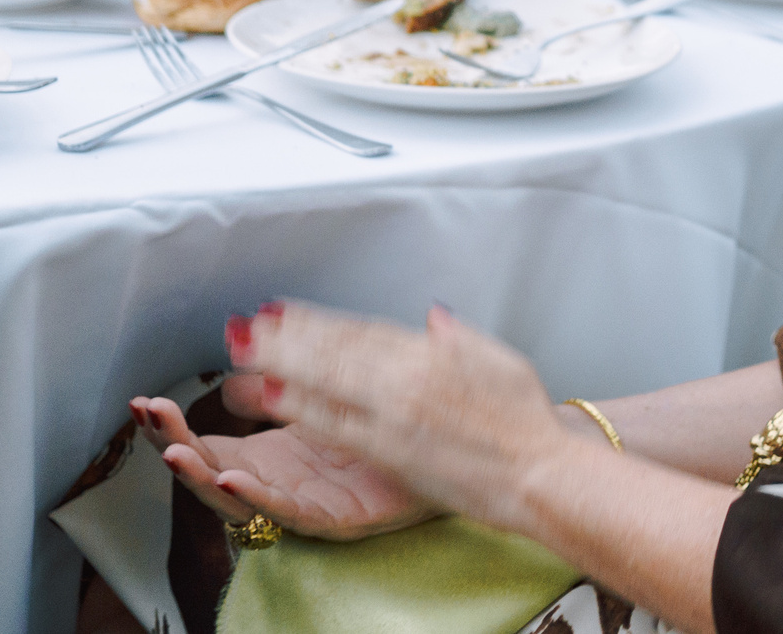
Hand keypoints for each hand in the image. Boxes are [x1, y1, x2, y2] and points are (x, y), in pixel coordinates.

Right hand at [134, 384, 433, 541]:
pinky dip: (255, 495)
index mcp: (279, 452)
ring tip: (174, 451)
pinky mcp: (335, 518)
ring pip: (238, 494)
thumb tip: (248, 331)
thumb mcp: (332, 387)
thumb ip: (291, 365)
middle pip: (213, 467)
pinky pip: (288, 511)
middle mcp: (285, 479)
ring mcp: (305, 500)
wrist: (456, 457)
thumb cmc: (393, 430)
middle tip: (146, 416)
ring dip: (202, 471)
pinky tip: (230, 478)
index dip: (176, 425)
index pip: (212, 440)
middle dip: (173, 442)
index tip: (143, 403)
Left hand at [236, 301, 578, 534]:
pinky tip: (269, 396)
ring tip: (242, 353)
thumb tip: (434, 318)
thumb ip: (461, 337)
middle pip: (333, 347)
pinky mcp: (391, 450)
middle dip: (285, 334)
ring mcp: (396, 413)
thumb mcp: (501, 361)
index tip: (286, 311)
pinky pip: (333, 423)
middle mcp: (409, 376)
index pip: (362, 329)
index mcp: (433, 352)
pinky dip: (298, 406)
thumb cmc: (528, 423)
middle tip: (246, 324)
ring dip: (278, 363)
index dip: (318, 319)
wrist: (541, 471)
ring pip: (325, 379)